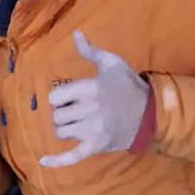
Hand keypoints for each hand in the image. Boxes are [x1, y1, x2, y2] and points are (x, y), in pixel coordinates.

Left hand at [40, 31, 149, 168]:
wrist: (150, 113)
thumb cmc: (128, 86)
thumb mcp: (112, 63)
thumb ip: (90, 51)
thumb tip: (75, 34)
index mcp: (89, 88)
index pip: (55, 97)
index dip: (59, 97)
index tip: (69, 97)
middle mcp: (89, 110)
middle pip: (56, 116)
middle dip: (62, 112)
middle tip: (75, 110)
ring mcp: (92, 130)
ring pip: (61, 132)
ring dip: (65, 128)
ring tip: (76, 123)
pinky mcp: (96, 146)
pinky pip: (72, 156)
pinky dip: (57, 160)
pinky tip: (43, 160)